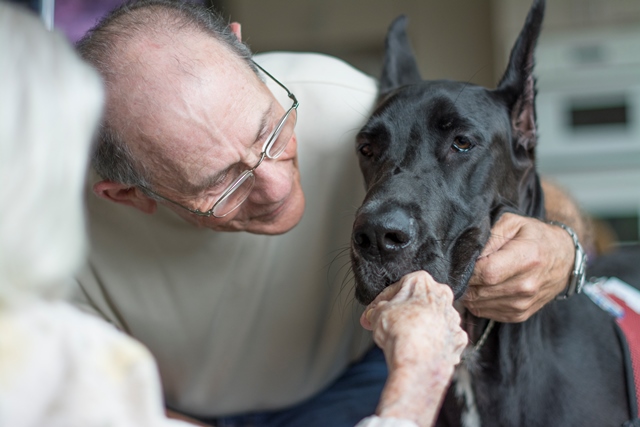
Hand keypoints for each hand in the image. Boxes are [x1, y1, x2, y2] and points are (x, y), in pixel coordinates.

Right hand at [361, 271, 467, 426]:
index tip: (373, 312)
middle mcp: (443, 298)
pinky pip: (442, 339)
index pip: (397, 288)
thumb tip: (374, 314)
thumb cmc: (399, 333)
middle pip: (418, 302)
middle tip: (385, 325)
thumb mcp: (377, 313)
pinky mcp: (458, 340)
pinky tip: (418, 350)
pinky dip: (432, 344)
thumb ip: (377, 309)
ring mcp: (453, 320)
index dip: (381, 301)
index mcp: (423, 283)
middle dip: (402, 313)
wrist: (417, 363)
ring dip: (418, 328)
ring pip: (432, 320)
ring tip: (401, 340)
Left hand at [463, 213, 573, 322]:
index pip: (486, 272)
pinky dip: (477, 300)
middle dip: (465, 279)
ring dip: (469, 290)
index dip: (468, 268)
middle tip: (464, 268)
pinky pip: (484, 311)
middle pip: (479, 290)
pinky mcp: (519, 315)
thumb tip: (468, 255)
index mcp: (527, 259)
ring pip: (477, 303)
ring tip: (474, 275)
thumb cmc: (535, 236)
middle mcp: (527, 286)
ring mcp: (523, 304)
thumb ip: (489, 237)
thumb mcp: (513, 223)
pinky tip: (483, 287)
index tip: (463, 260)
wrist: (564, 258)